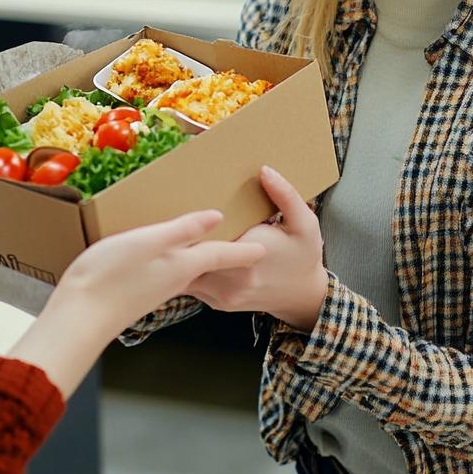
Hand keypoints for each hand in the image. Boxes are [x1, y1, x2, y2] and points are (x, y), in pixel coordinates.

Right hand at [54, 209, 266, 335]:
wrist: (79, 318)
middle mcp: (176, 279)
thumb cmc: (110, 276)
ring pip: (190, 269)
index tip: (266, 247)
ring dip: (205, 256)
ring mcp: (157, 288)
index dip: (244, 249)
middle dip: (229, 253)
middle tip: (245, 238)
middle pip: (210, 264)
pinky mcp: (140, 290)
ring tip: (212, 241)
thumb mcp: (148, 242)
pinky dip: (179, 261)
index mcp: (182, 266)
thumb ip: (182, 230)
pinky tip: (169, 255)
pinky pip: (170, 272)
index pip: (222, 255)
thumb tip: (217, 218)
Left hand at [185, 166, 327, 331]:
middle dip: (179, 237)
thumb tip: (265, 171)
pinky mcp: (217, 302)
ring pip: (185, 274)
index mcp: (251, 256)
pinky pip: (191, 285)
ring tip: (171, 232)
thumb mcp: (305, 222)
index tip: (183, 201)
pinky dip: (185, 269)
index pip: (209, 237)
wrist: (304, 296)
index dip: (192, 222)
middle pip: (190, 256)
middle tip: (167, 213)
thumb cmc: (303, 256)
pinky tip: (183, 251)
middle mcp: (233, 280)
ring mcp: (222, 295)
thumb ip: (286, 195)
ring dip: (178, 254)